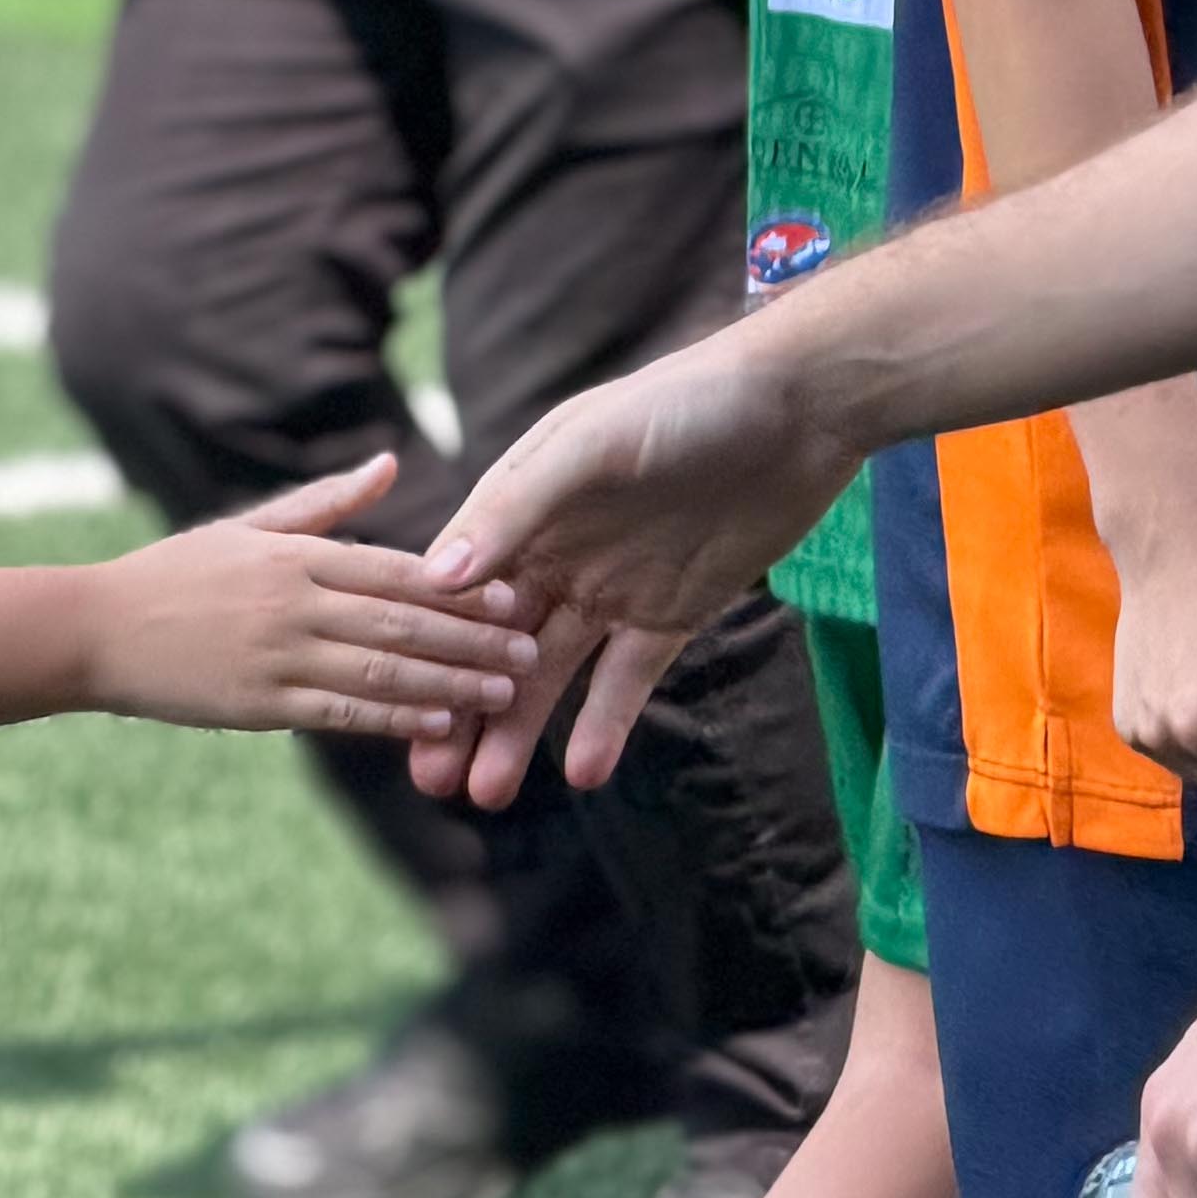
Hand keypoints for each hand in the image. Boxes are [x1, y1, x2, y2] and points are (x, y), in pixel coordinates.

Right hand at [87, 456, 540, 740]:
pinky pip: (342, 711)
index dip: (459, 588)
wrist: (98, 630)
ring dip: (449, 683)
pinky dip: (394, 719)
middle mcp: (293, 603)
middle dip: (473, 639)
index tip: (513, 597)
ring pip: (382, 669)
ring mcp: (277, 656)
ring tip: (502, 692)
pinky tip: (437, 726)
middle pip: (402, 620)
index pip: (394, 569)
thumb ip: (326, 503)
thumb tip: (390, 464)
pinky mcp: (261, 704)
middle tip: (530, 650)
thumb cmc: (176, 574)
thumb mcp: (248, 526)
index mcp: (294, 555)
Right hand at [411, 315, 872, 805]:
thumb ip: (516, 507)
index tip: (397, 701)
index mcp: (524, 503)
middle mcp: (558, 550)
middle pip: (494, 642)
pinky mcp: (672, 612)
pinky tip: (581, 774)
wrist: (799, 409)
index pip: (459, 585)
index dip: (427, 644)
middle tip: (431, 777)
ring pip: (552, 671)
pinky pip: (629, 679)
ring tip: (487, 795)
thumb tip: (438, 577)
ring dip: (520, 729)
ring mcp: (613, 586)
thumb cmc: (684, 403)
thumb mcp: (590, 443)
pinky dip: (605, 724)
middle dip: (463, 706)